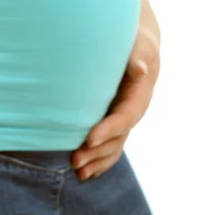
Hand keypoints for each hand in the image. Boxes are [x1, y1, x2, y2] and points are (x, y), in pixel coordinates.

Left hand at [72, 25, 160, 179]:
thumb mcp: (139, 44)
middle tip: (74, 160)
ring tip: (77, 170)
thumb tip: (140, 69)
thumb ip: (137, 56)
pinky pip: (111, 144)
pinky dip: (99, 159)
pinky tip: (84, 173)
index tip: (89, 138)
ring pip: (114, 145)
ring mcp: (125, 117)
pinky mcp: (115, 120)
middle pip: (117, 137)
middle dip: (97, 151)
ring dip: (96, 160)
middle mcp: (134, 110)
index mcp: (139, 94)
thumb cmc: (134, 41)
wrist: (137, 44)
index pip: (124, 116)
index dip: (108, 129)